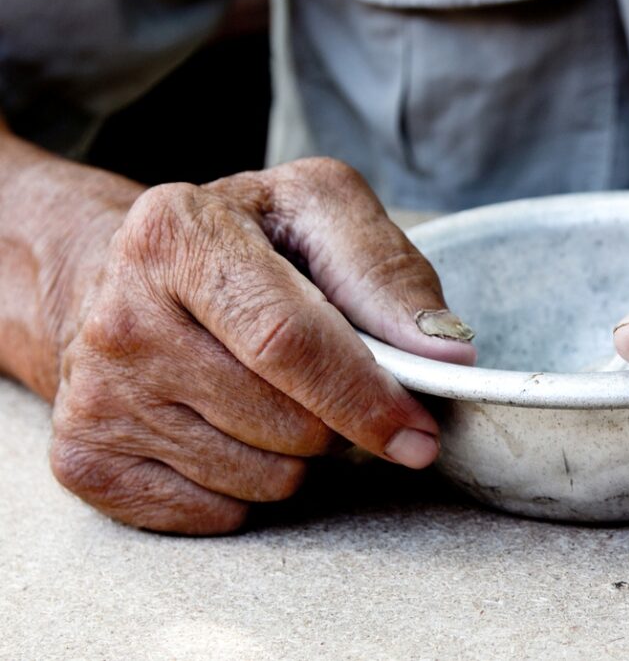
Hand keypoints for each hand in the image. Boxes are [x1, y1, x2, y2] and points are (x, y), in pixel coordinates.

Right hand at [44, 158, 473, 533]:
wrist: (123, 276)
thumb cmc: (243, 243)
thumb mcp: (319, 213)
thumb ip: (387, 273)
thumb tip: (445, 356)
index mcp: (179, 234)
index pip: (288, 341)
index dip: (366, 396)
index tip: (419, 432)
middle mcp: (120, 315)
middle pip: (285, 422)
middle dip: (340, 422)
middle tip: (330, 384)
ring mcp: (95, 392)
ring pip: (261, 477)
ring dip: (298, 453)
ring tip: (270, 394)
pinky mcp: (85, 456)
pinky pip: (219, 513)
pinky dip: (250, 485)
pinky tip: (228, 427)